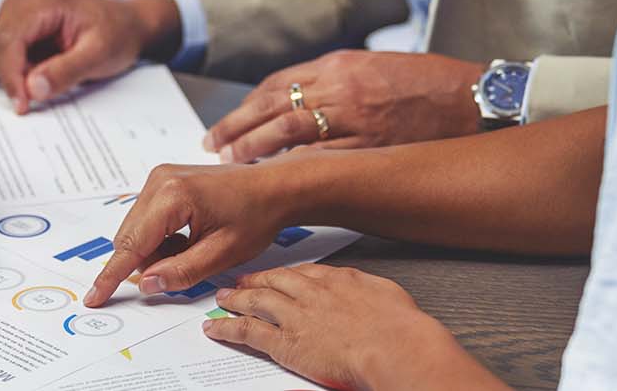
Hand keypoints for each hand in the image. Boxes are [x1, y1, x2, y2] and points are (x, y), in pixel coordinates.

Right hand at [0, 0, 180, 112]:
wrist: (126, 23)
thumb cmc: (117, 32)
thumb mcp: (99, 55)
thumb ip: (66, 72)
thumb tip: (33, 88)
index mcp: (41, 0)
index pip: (8, 43)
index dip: (11, 79)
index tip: (22, 106)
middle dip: (14, 76)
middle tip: (46, 86)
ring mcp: (16, 9)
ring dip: (17, 72)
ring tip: (50, 69)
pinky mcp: (15, 22)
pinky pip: (2, 54)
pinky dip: (19, 68)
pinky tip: (44, 64)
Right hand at [82, 159, 303, 307]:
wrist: (273, 187)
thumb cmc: (256, 215)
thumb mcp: (222, 253)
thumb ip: (182, 271)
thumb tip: (147, 284)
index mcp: (173, 196)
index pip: (131, 245)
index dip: (111, 276)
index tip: (94, 297)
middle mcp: (159, 181)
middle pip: (129, 238)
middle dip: (148, 262)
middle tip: (184, 269)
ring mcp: (159, 178)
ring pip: (136, 231)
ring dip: (156, 251)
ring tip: (194, 249)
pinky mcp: (162, 181)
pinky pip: (146, 220)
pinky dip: (161, 238)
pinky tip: (188, 238)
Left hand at [204, 50, 485, 162]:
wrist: (468, 98)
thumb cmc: (424, 83)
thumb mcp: (371, 67)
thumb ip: (332, 82)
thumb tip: (295, 100)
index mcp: (337, 66)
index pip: (276, 85)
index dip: (246, 107)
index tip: (227, 124)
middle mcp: (339, 88)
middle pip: (272, 106)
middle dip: (237, 127)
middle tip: (214, 144)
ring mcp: (353, 117)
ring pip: (288, 130)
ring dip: (254, 147)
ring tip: (232, 161)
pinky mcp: (369, 144)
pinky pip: (320, 156)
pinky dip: (291, 166)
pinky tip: (272, 177)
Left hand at [204, 264, 510, 390]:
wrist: (395, 345)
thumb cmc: (401, 328)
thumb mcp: (388, 295)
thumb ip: (369, 291)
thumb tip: (368, 293)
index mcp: (338, 280)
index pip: (303, 273)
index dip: (285, 274)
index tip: (277, 274)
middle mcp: (312, 293)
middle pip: (275, 281)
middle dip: (255, 280)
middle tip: (240, 280)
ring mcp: (296, 316)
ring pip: (256, 302)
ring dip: (237, 299)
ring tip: (222, 298)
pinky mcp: (285, 342)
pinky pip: (248, 332)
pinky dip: (228, 328)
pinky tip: (215, 328)